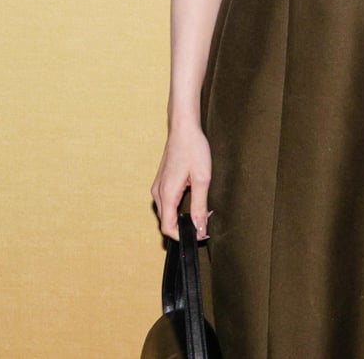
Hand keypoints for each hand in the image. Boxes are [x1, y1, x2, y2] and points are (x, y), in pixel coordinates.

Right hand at [151, 123, 211, 238]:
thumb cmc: (193, 149)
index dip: (183, 236)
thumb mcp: (202, 178)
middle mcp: (158, 193)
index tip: (200, 235)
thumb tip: (199, 228)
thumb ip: (200, 205)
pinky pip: (167, 202)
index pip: (168, 228)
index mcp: (166, 194)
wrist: (183, 128)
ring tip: (202, 211)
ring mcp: (158, 187)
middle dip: (185, 227)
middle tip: (205, 222)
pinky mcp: (161, 182)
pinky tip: (192, 198)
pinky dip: (178, 207)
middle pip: (166, 222)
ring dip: (181, 217)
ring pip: (166, 213)